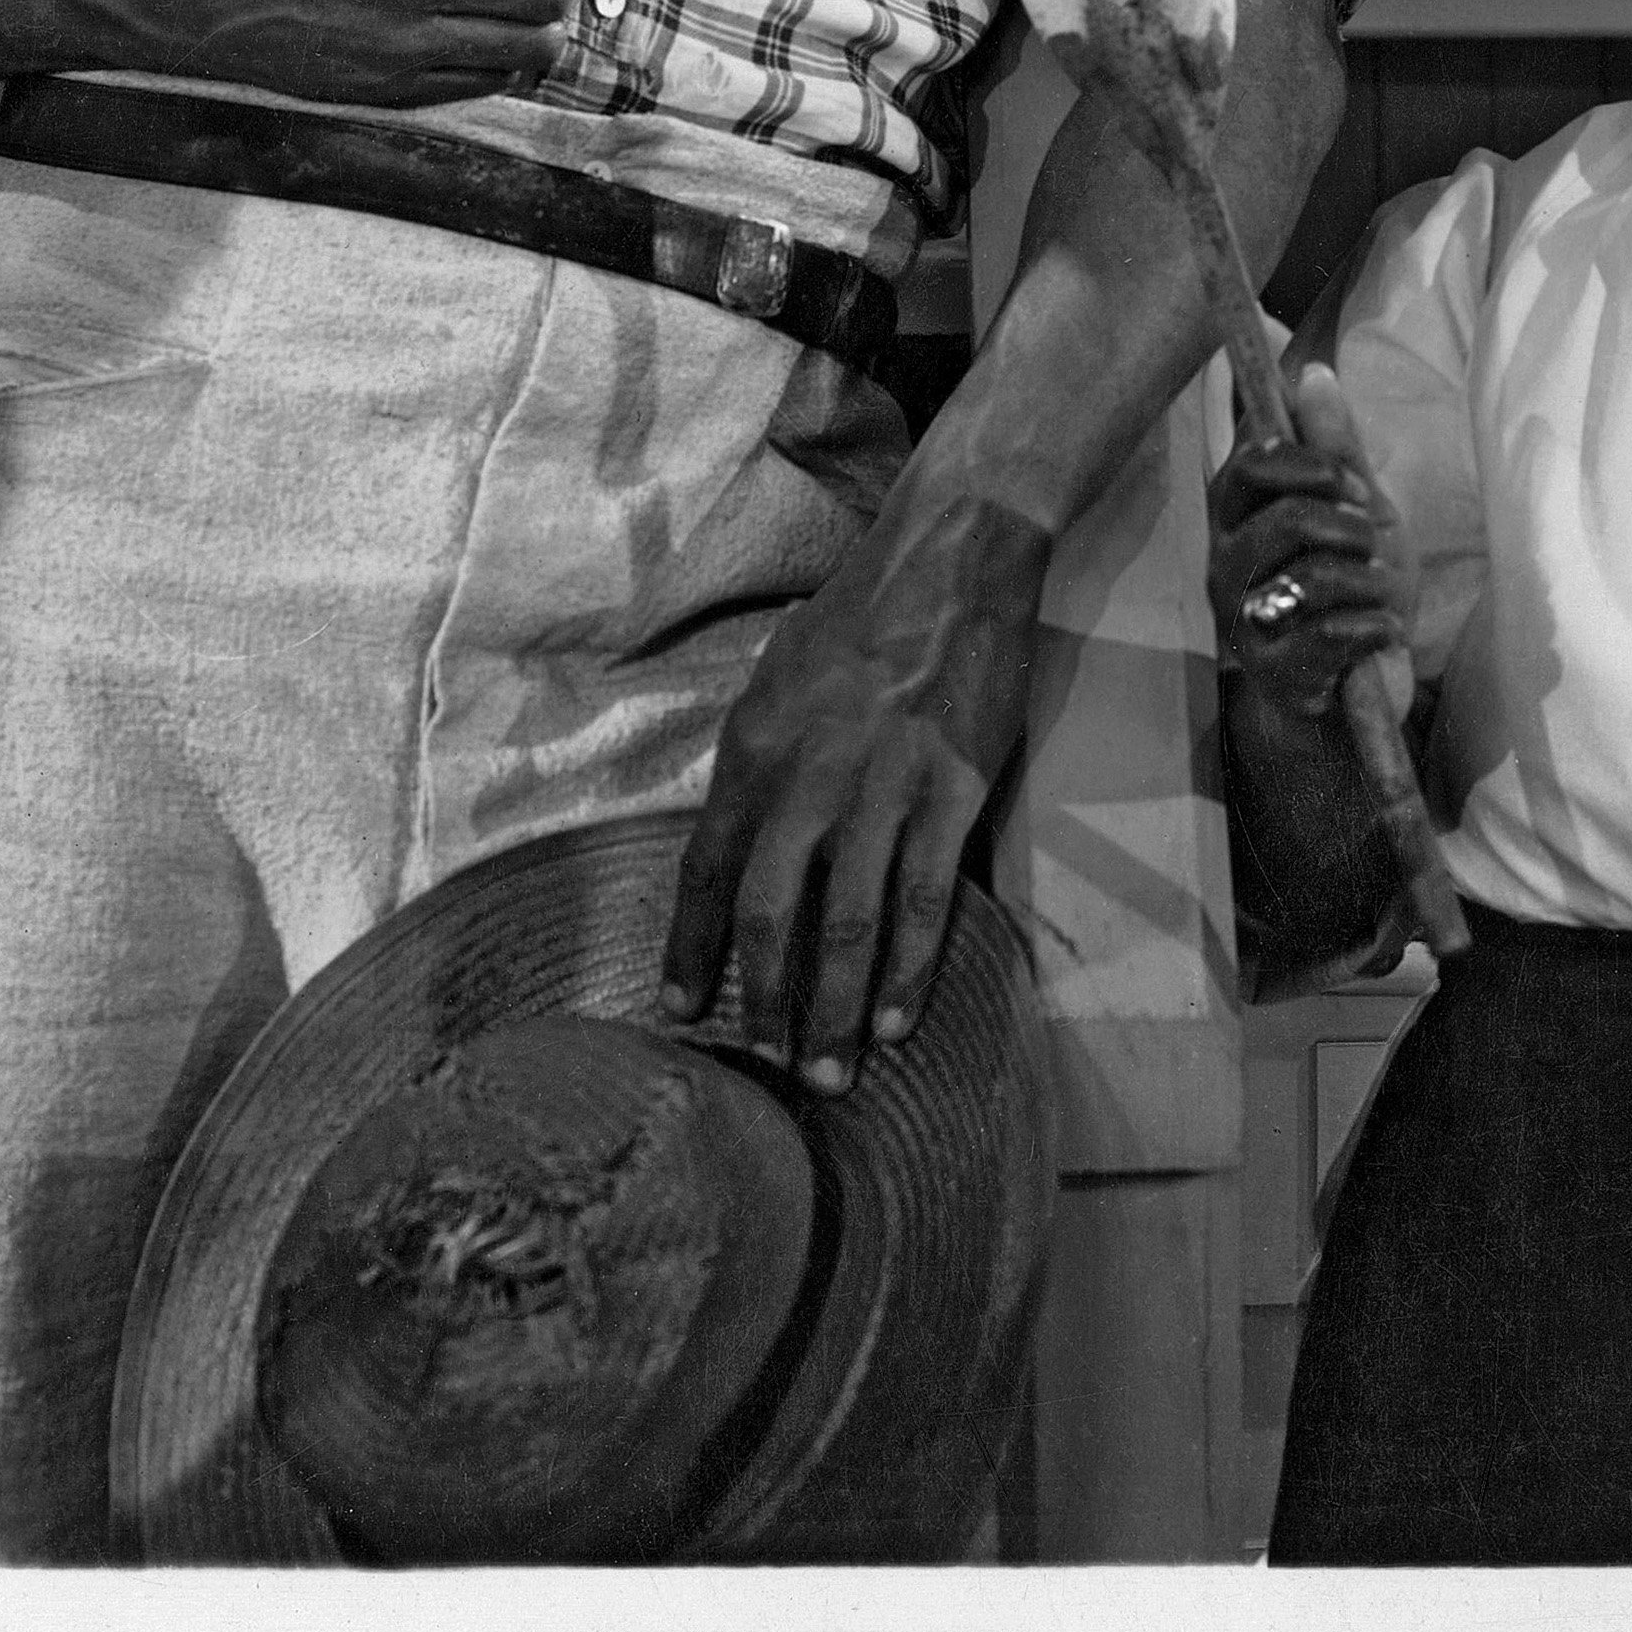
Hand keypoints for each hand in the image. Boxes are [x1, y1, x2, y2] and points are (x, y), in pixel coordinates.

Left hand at [661, 488, 1049, 1092]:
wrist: (953, 559)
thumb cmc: (860, 617)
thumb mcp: (777, 680)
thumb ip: (758, 766)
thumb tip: (742, 844)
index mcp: (754, 748)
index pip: (706, 869)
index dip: (691, 948)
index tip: (678, 1010)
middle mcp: (810, 775)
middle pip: (770, 911)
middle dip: (765, 1001)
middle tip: (769, 1067)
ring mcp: (884, 786)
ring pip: (849, 920)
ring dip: (836, 1007)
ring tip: (832, 1072)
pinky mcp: (954, 788)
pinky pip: (927, 896)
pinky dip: (910, 966)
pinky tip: (898, 1019)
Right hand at [1207, 363, 1415, 735]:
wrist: (1360, 682)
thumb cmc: (1351, 584)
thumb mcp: (1356, 508)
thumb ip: (1336, 447)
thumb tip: (1312, 372)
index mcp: (1239, 512)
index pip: (1251, 462)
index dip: (1309, 463)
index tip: (1348, 481)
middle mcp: (1226, 560)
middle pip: (1288, 518)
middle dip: (1351, 528)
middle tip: (1368, 545)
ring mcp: (1242, 619)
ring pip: (1313, 577)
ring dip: (1368, 583)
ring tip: (1375, 595)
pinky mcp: (1269, 671)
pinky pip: (1331, 633)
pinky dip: (1375, 628)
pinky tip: (1379, 633)